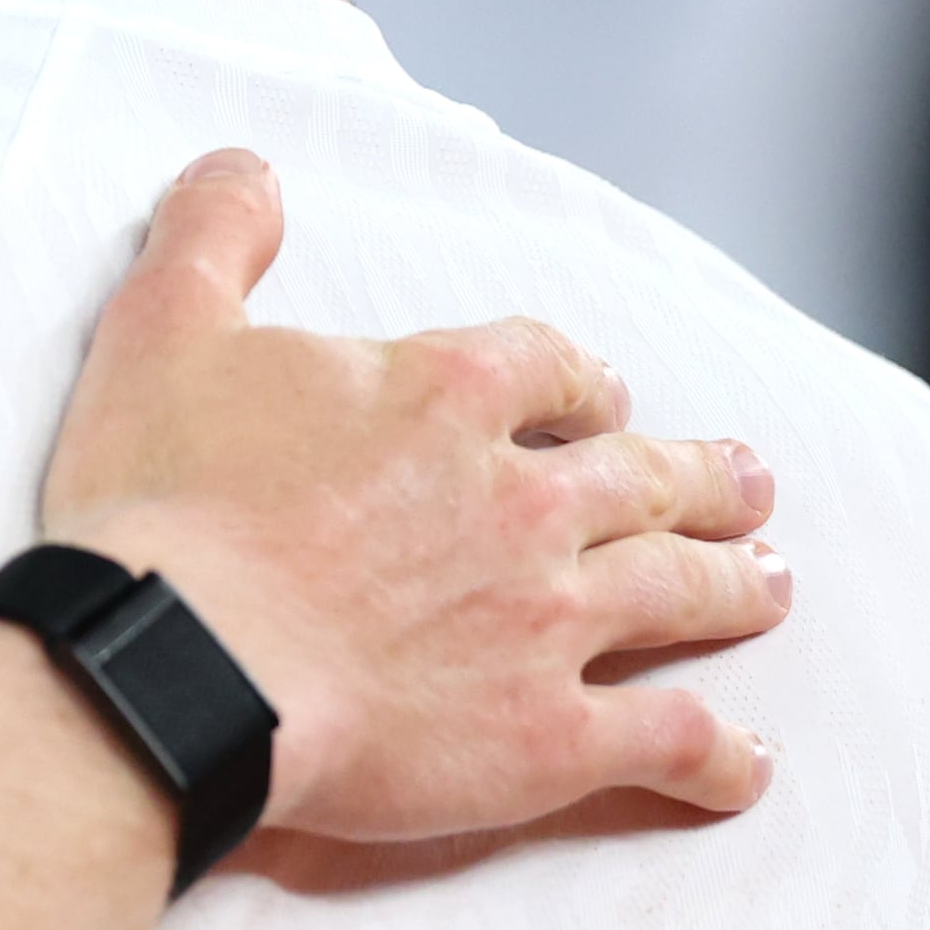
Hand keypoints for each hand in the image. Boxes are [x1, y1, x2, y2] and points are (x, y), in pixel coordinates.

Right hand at [38, 150, 785, 842]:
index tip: (598, 397)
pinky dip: (719, 754)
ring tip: (768, 582)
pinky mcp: (549, 736)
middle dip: (699, 478)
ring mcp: (550, 620)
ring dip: (733, 585)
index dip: (580, 381)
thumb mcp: (161, 332)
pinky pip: (669, 740)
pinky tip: (747, 760)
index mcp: (445, 395)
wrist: (176, 665)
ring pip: (678, 590)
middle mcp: (524, 499)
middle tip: (746, 485)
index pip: (548, 367)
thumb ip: (212, 237)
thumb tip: (245, 169)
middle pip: (641, 477)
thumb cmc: (162, 508)